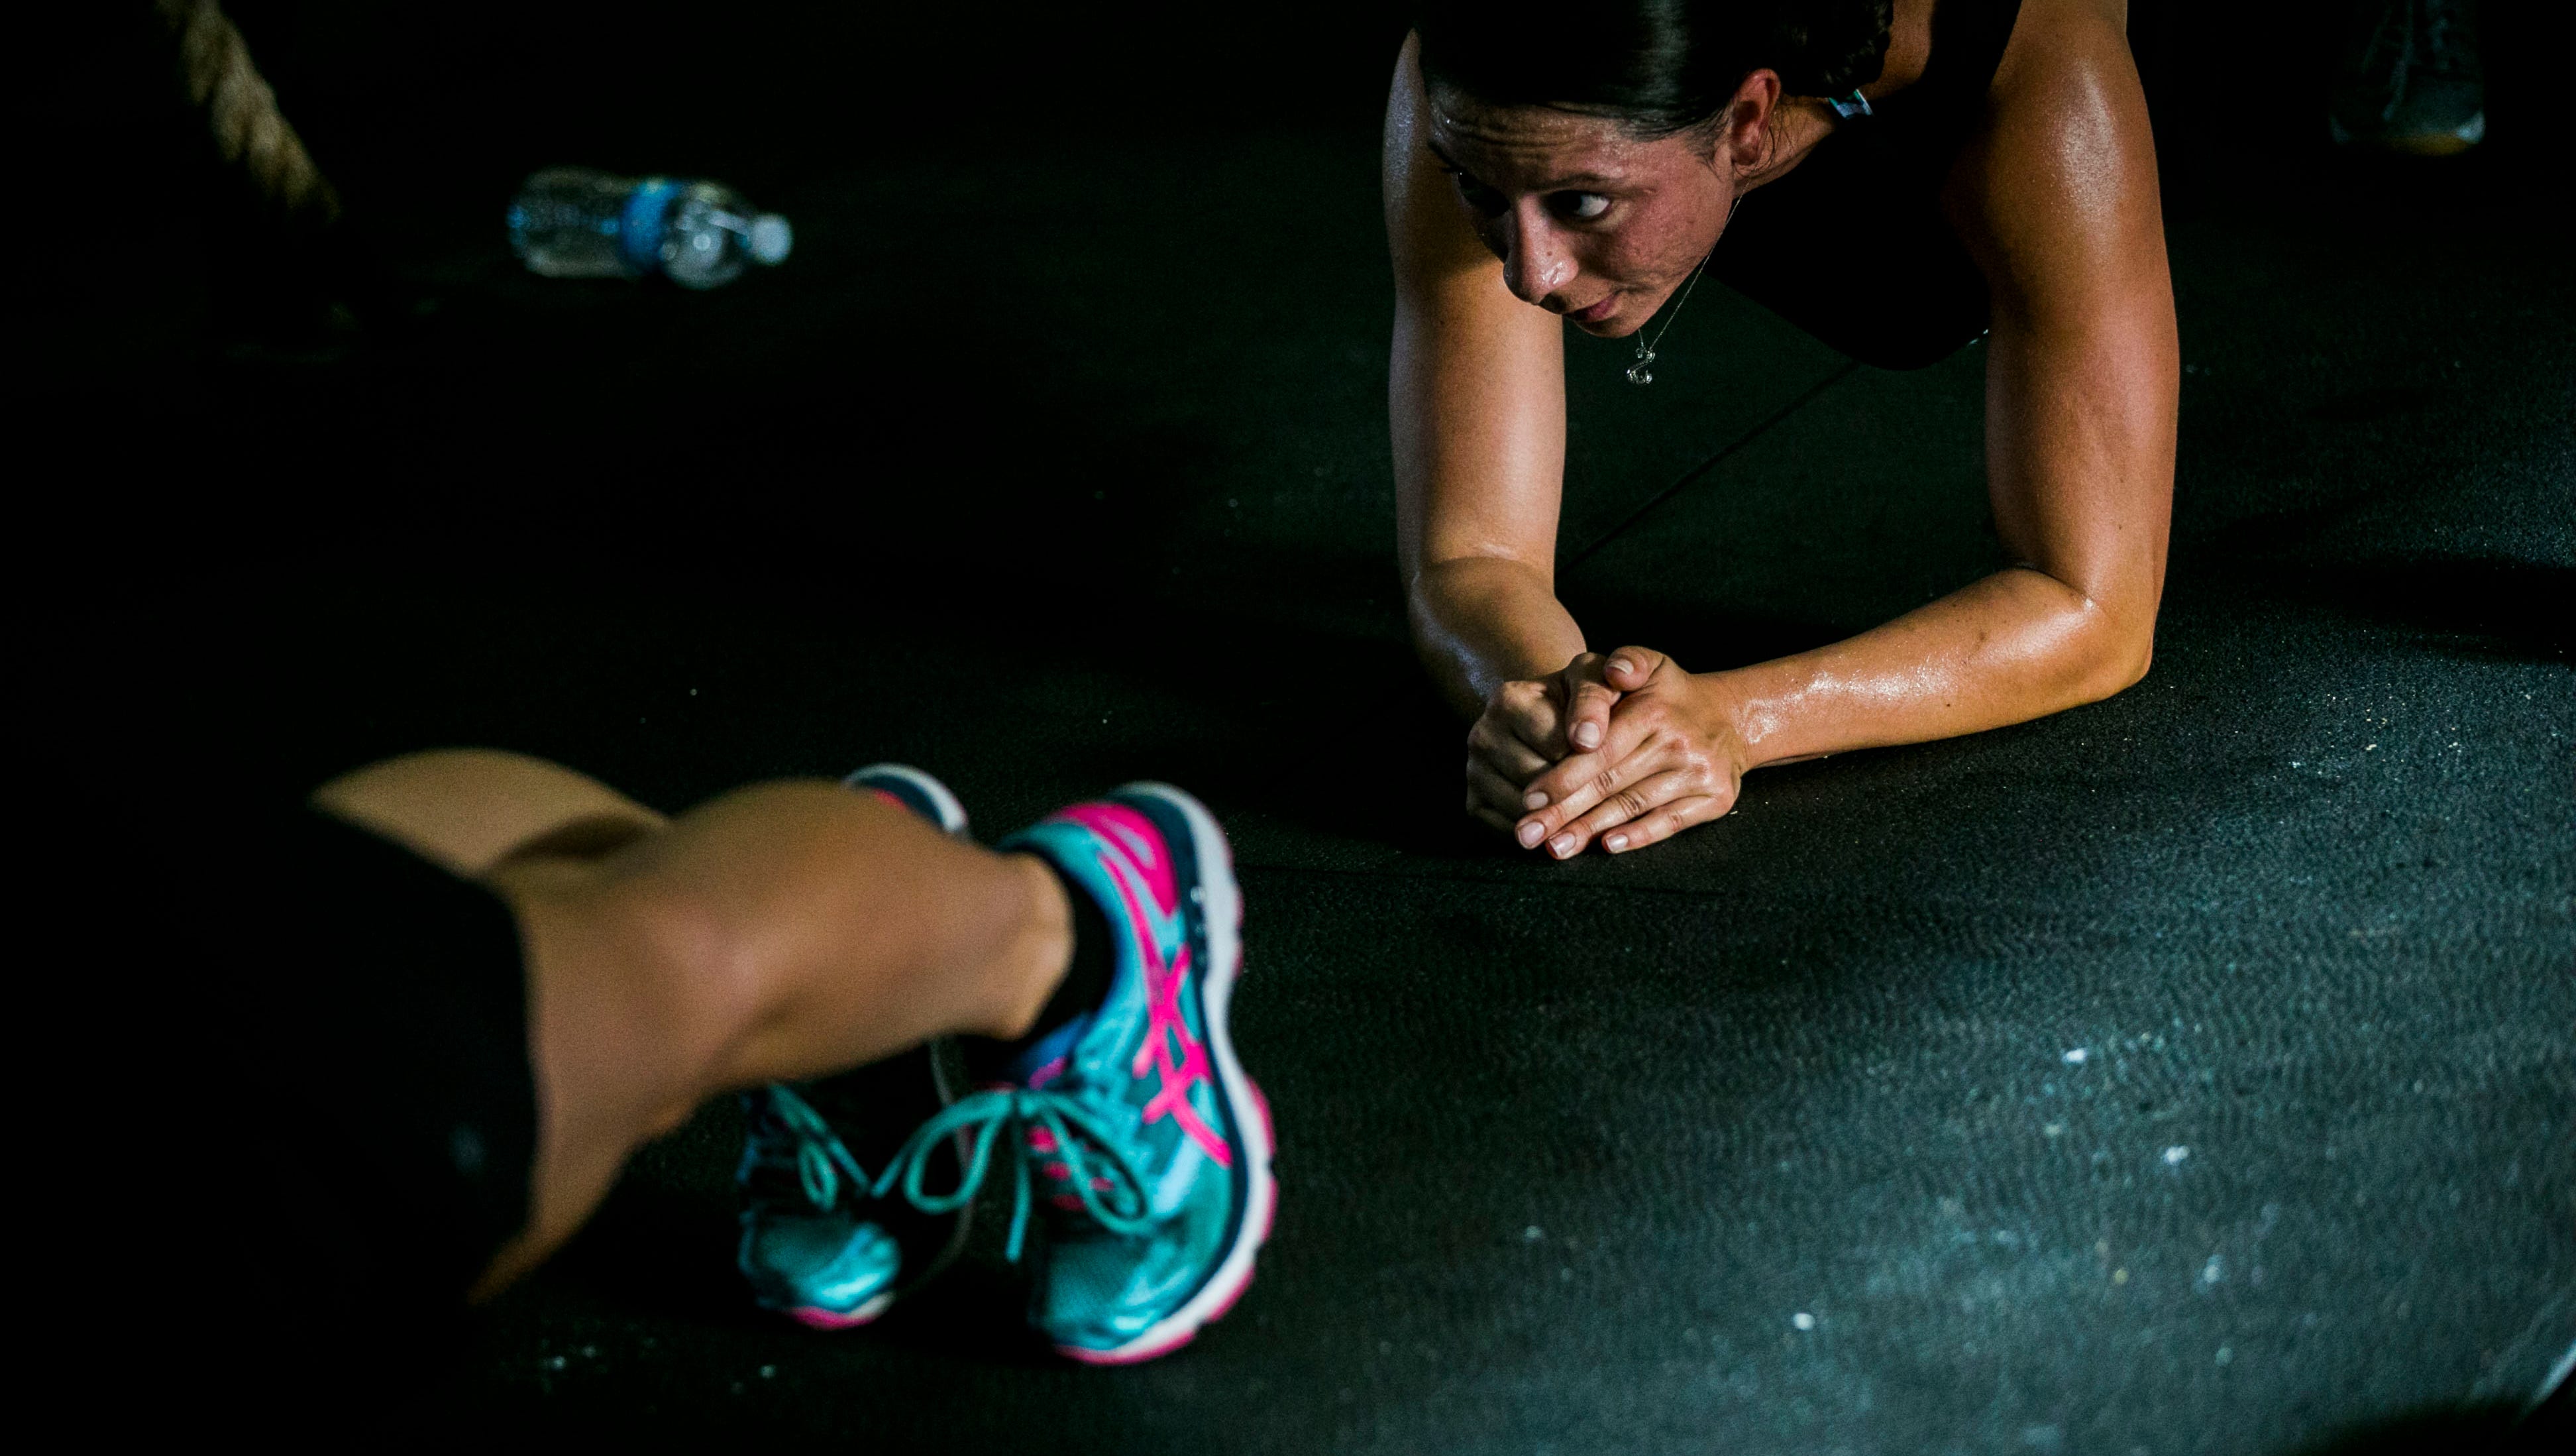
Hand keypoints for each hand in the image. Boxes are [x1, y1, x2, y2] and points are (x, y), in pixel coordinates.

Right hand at [1462, 652, 1628, 835]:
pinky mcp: (1474, 803)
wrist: (1548, 716)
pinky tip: (1563, 820)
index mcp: (1507, 700)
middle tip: (1608, 792)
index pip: (1558, 748)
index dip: (1593, 759)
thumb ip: (1599, 691)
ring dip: (1560, 817)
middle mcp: (1481, 735)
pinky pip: (1509, 832)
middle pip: (1539, 782)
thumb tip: (1586, 741)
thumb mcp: (1594, 679)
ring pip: (1524, 812)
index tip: (1616, 761)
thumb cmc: (1579, 700)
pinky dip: (1540, 833)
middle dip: (1577, 790)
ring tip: (1590, 808)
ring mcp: (1473, 771)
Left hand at [1512, 647, 1746, 857]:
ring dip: (1590, 831)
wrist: (1732, 718)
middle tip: (1526, 835)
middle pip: (1610, 784)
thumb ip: (1627, 660)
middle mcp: (1678, 744)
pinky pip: (1670, 822)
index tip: (1529, 799)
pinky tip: (1607, 847)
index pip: (1600, 750)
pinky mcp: (1714, 799)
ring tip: (1554, 849)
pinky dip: (1639, 837)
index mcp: (1653, 712)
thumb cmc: (1671, 695)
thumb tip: (1615, 672)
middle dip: (1564, 812)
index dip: (1562, 776)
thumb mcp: (1651, 663)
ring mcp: (1698, 774)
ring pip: (1633, 806)